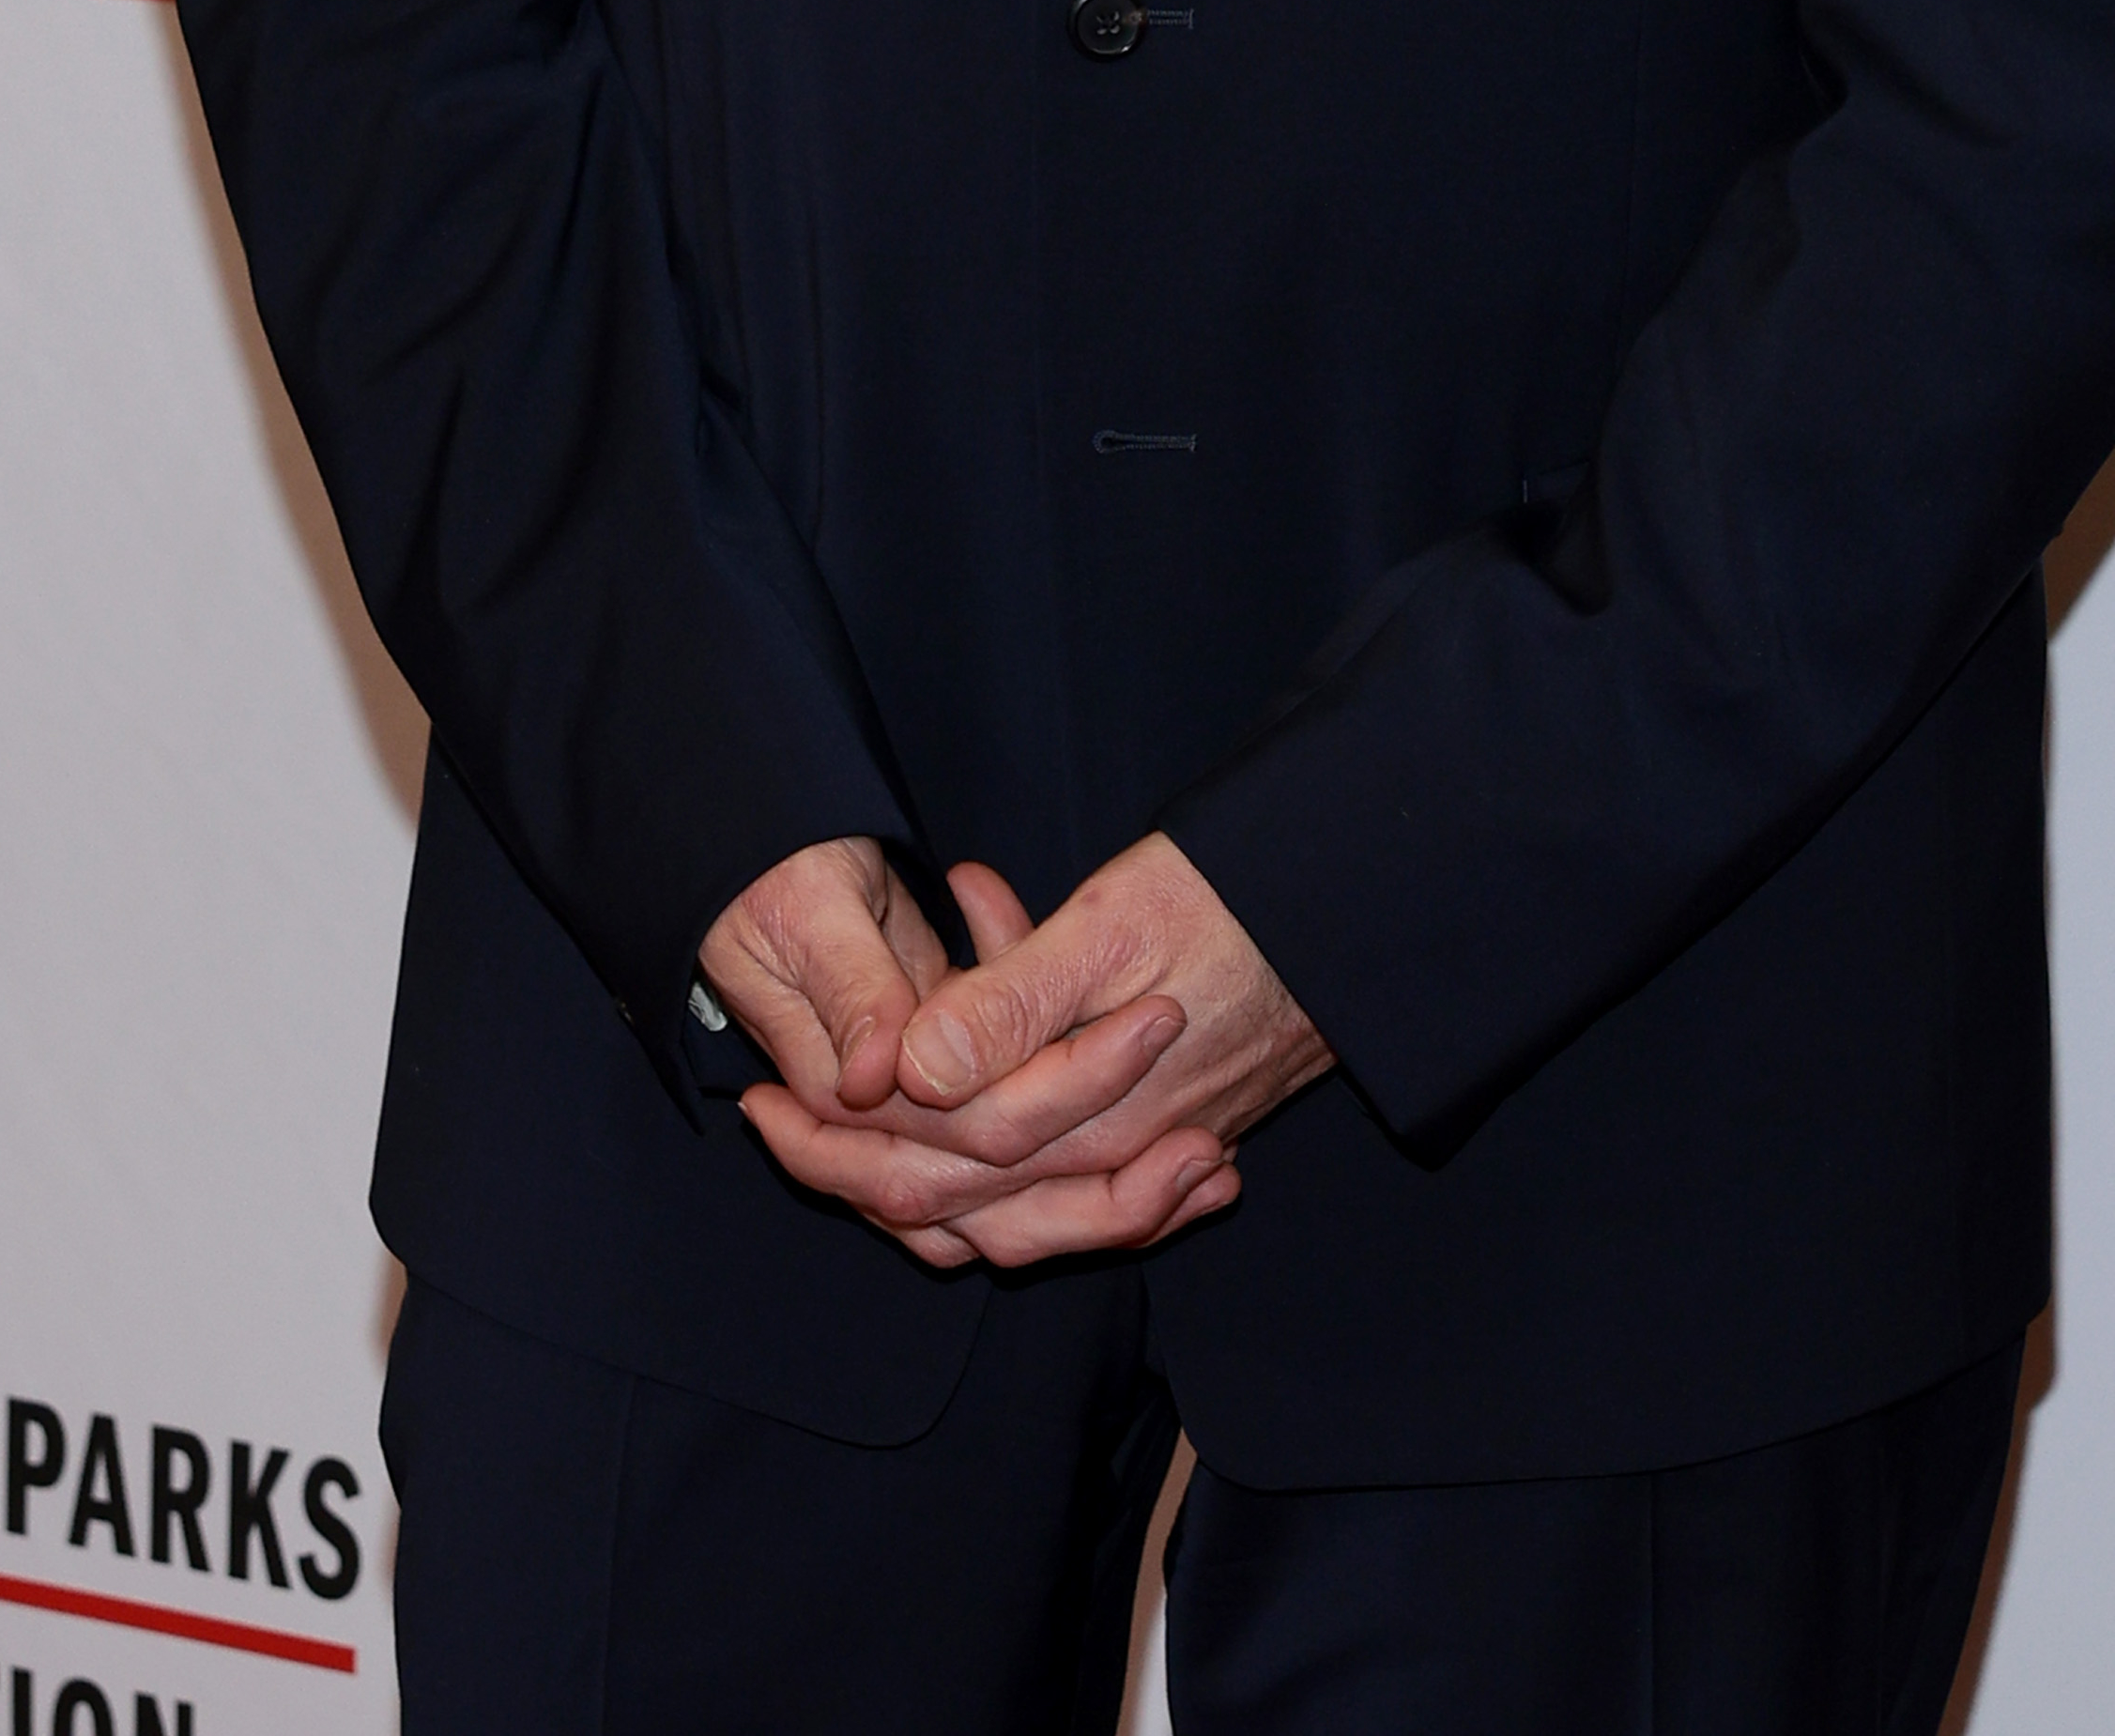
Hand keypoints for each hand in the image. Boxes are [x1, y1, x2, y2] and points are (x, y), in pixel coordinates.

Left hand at [737, 832, 1328, 1268]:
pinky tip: (970, 1113)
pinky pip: (1064, 1192)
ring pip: (1005, 1213)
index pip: (928, 1163)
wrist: (1358, 918)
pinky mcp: (1174, 1141)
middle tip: (773, 1124)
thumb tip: (908, 1066)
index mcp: (1082, 1114)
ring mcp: (1145, 1160)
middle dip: (851, 1170)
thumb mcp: (1115, 922)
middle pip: (954, 1206)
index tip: (757, 1101)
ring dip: (919, 1174)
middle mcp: (1111, 1159)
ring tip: (850, 1127)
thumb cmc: (1236, 901)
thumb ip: (1014, 1001)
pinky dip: (1002, 1168)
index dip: (833, 1141)